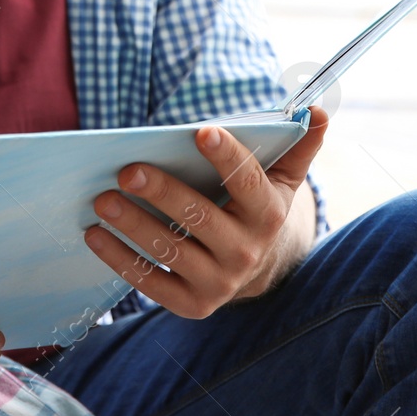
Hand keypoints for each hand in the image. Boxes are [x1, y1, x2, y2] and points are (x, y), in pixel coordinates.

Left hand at [83, 105, 330, 316]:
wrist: (259, 269)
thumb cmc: (259, 207)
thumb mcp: (283, 177)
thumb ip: (299, 144)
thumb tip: (320, 110)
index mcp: (269, 214)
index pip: (248, 182)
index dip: (227, 155)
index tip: (200, 130)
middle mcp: (246, 252)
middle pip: (200, 218)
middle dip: (162, 192)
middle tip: (127, 170)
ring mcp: (219, 283)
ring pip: (170, 251)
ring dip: (132, 225)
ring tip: (102, 200)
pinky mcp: (192, 305)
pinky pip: (151, 282)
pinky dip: (120, 259)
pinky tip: (96, 235)